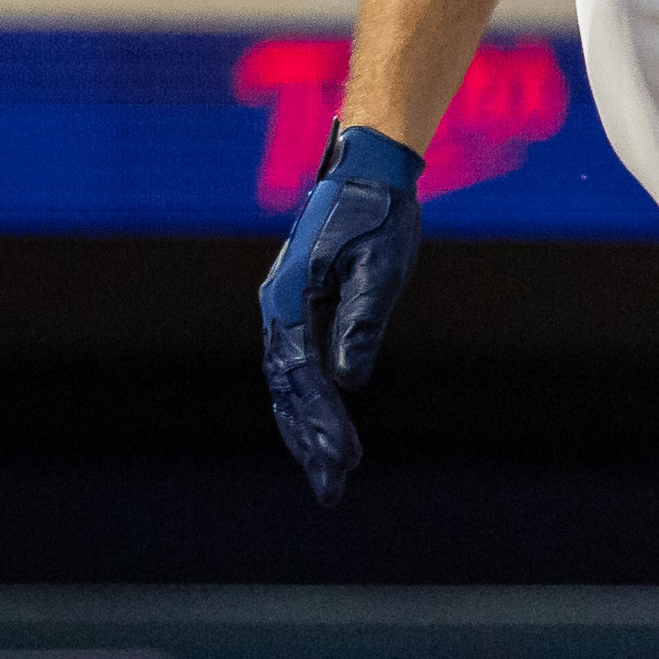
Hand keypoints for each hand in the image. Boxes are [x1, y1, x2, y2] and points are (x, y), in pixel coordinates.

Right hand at [260, 123, 424, 504]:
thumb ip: (362, 323)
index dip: (323, 422)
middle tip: (332, 490)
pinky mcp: (299, 306)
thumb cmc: (378, 213)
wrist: (367, 167)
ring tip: (330, 473)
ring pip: (288, 383)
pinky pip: (298, 366)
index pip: (304, 376)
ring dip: (305, 429)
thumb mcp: (380, 268)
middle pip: (287, 389)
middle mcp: (278, 306)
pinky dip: (308, 402)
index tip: (345, 460)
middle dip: (308, 441)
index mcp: (290, 298)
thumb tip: (348, 379)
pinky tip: (323, 431)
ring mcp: (284, 307)